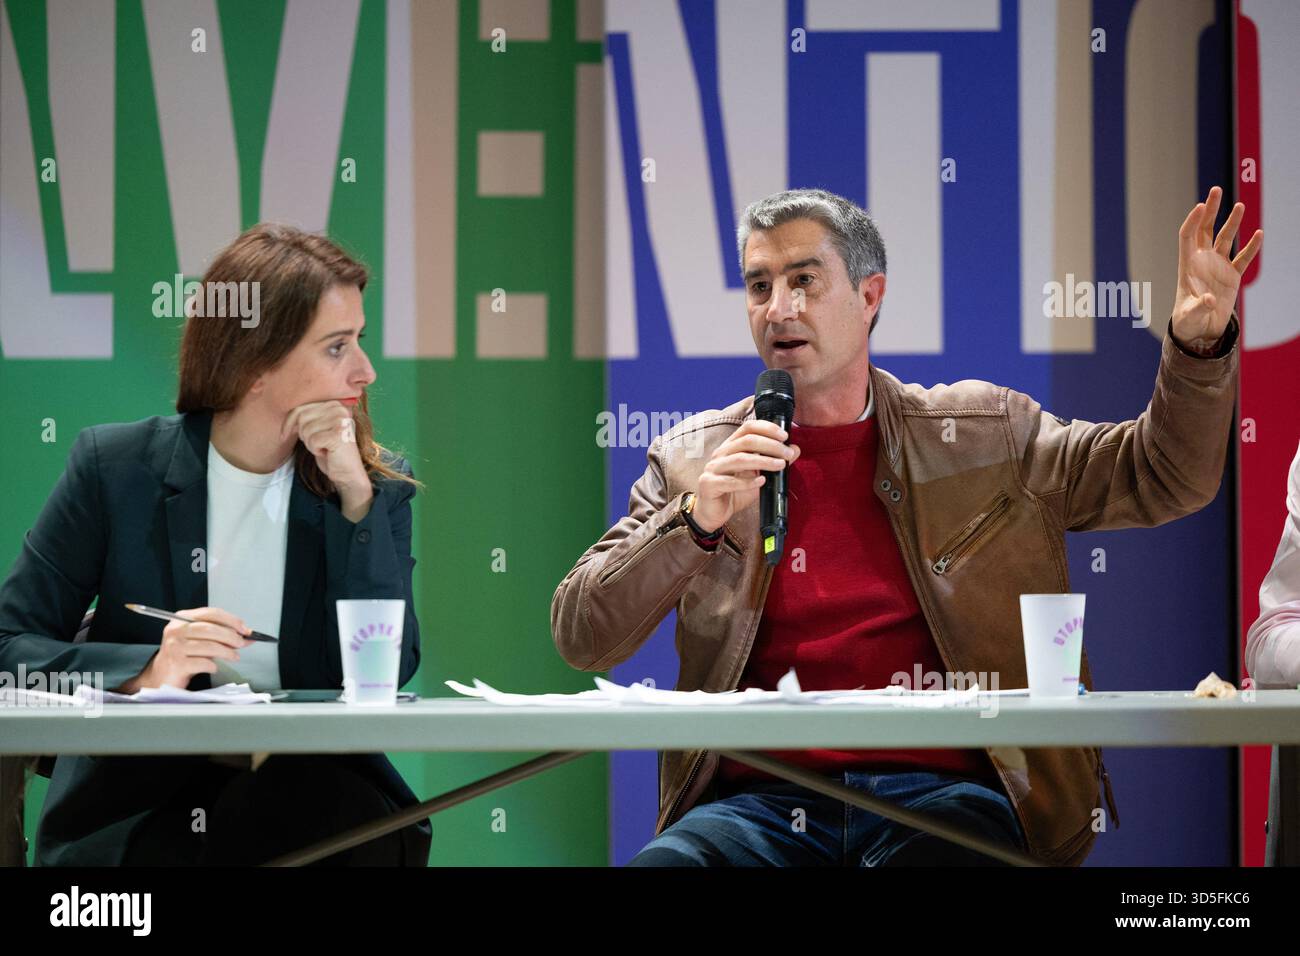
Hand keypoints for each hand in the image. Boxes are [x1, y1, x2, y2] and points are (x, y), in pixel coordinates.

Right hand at [118, 606, 251, 691]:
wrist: (162, 676)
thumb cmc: (184, 656)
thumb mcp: (201, 640)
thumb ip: (222, 636)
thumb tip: (247, 635)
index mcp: (182, 618)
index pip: (211, 613)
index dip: (231, 620)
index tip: (245, 629)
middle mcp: (176, 630)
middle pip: (211, 629)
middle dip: (231, 636)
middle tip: (242, 643)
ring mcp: (175, 647)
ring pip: (210, 646)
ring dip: (227, 652)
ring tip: (234, 656)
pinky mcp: (177, 663)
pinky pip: (204, 662)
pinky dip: (214, 665)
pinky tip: (214, 667)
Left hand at [280, 400, 371, 506]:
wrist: (347, 472)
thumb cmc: (330, 451)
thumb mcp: (316, 429)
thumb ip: (305, 417)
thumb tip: (282, 410)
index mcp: (334, 404)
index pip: (301, 408)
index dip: (288, 423)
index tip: (284, 435)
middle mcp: (340, 409)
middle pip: (302, 418)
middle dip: (303, 435)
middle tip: (317, 444)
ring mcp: (341, 421)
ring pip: (306, 430)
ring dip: (310, 444)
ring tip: (324, 448)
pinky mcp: (339, 435)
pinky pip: (313, 440)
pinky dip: (315, 450)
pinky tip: (327, 453)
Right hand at [692, 419, 799, 533]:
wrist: (714, 513)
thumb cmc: (735, 492)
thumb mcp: (759, 476)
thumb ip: (774, 462)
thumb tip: (795, 450)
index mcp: (731, 446)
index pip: (748, 428)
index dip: (767, 428)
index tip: (784, 436)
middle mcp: (720, 454)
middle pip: (746, 441)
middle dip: (770, 445)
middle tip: (787, 454)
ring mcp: (713, 468)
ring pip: (740, 459)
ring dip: (763, 461)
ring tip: (780, 465)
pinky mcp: (709, 484)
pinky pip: (730, 481)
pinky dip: (748, 481)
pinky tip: (761, 482)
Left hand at [1171, 185, 1262, 347]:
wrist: (1200, 331)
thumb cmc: (1188, 322)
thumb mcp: (1189, 316)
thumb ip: (1199, 307)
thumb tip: (1210, 301)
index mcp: (1186, 266)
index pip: (1187, 236)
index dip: (1193, 221)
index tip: (1201, 206)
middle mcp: (1202, 261)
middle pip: (1205, 229)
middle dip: (1210, 210)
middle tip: (1216, 190)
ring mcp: (1217, 266)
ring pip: (1226, 239)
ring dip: (1232, 222)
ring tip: (1239, 205)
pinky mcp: (1232, 275)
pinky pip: (1243, 258)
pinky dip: (1251, 247)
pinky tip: (1259, 234)